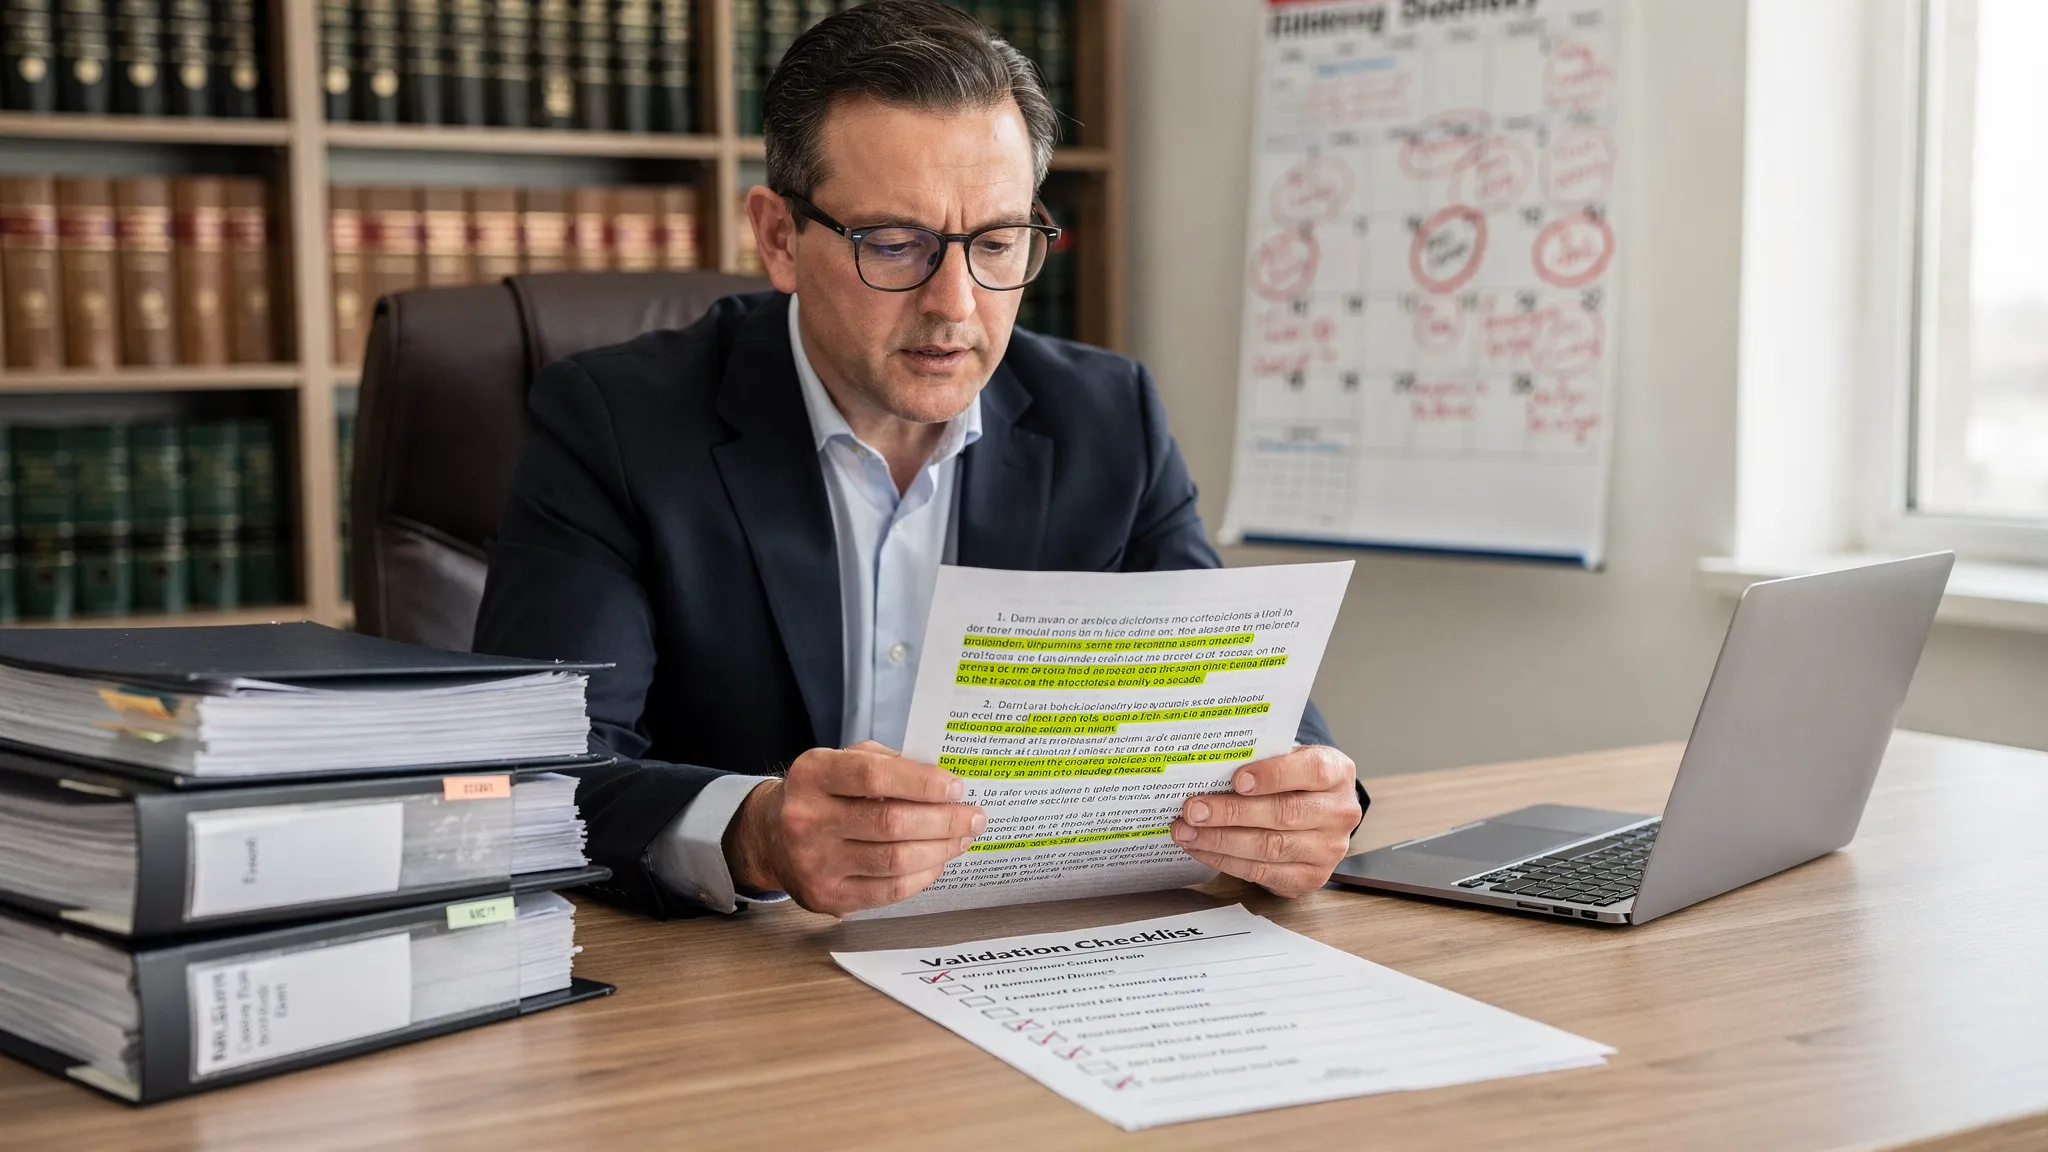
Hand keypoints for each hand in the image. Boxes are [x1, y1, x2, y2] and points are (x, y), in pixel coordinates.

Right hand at [724, 741, 984, 915]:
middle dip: (944, 820)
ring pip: (894, 860)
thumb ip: (889, 765)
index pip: (874, 776)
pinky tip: (937, 862)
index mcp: (813, 774)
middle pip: (891, 822)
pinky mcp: (826, 896)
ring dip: (940, 850)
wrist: (771, 837)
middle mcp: (807, 818)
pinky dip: (921, 876)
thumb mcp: (843, 761)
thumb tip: (944, 786)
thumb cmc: (822, 793)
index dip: (922, 782)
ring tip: (962, 839)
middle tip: (974, 817)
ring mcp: (814, 862)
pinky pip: (888, 891)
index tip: (956, 787)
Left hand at [1170, 745, 1359, 897]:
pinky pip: (1264, 873)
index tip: (1237, 780)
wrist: (1318, 812)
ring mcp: (1329, 850)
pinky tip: (1202, 849)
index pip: (1312, 771)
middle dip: (1232, 812)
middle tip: (1193, 810)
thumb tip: (1209, 766)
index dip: (1273, 775)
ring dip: (1221, 840)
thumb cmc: (1295, 779)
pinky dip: (1227, 861)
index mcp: (1338, 773)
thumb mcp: (1288, 757)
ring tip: (1187, 831)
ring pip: (1270, 847)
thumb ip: (1261, 758)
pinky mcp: (1310, 877)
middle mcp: (1340, 812)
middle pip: (1284, 814)